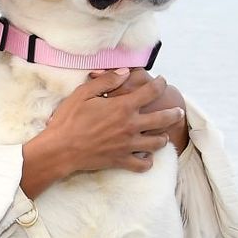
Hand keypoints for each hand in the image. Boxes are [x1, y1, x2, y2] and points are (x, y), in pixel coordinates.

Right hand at [24, 69, 177, 191]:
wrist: (60, 149)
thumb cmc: (68, 120)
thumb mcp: (83, 94)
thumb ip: (106, 81)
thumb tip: (125, 73)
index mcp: (123, 107)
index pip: (152, 92)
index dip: (160, 84)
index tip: (162, 82)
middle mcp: (131, 126)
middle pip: (164, 119)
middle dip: (174, 113)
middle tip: (177, 111)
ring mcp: (128, 145)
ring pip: (158, 142)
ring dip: (162, 137)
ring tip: (162, 135)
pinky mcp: (121, 160)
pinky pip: (144, 164)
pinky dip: (147, 160)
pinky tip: (145, 155)